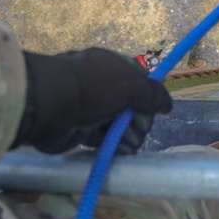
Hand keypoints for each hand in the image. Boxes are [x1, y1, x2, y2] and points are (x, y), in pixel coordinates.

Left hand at [15, 48, 172, 153]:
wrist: (51, 105)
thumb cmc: (95, 87)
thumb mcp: (132, 84)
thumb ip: (154, 95)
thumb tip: (168, 106)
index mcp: (114, 68)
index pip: (140, 82)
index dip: (150, 97)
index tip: (155, 110)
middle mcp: (104, 87)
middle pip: (133, 106)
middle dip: (140, 120)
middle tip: (139, 128)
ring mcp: (93, 109)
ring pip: (121, 124)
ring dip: (130, 135)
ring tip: (129, 142)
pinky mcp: (84, 130)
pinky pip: (106, 138)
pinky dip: (116, 145)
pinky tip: (122, 150)